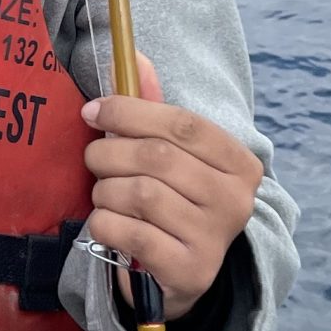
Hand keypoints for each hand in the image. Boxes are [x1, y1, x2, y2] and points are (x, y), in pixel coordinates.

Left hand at [83, 54, 262, 321]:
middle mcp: (237, 201)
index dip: (129, 111)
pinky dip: (104, 224)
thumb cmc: (170, 202)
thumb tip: (131, 56)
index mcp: (239, 163)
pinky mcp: (189, 272)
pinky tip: (108, 226)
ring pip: (139, 194)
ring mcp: (215, 239)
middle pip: (157, 157)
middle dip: (109, 152)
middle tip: (94, 159)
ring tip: (105, 195)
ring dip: (104, 191)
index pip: (183, 124)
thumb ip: (151, 109)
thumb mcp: (169, 155)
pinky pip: (127, 232)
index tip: (92, 111)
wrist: (179, 274)